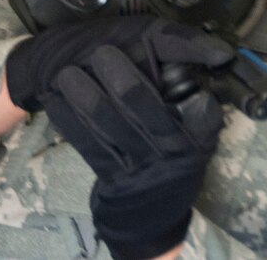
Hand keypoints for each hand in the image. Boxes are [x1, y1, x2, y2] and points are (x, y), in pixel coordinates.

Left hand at [35, 21, 230, 259]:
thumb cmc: (173, 158)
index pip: (200, 117)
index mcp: (196, 140)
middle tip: (102, 53)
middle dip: (123, 79)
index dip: (193, 97)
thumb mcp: (196, 139)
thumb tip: (213, 70)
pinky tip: (53, 100)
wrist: (152, 212)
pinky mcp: (112, 178)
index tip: (180, 75)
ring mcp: (140, 167)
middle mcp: (170, 153)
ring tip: (67, 73)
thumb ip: (198, 112)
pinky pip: (89, 146)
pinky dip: (69, 121)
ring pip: (111, 126)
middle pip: (144, 109)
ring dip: (86, 97)